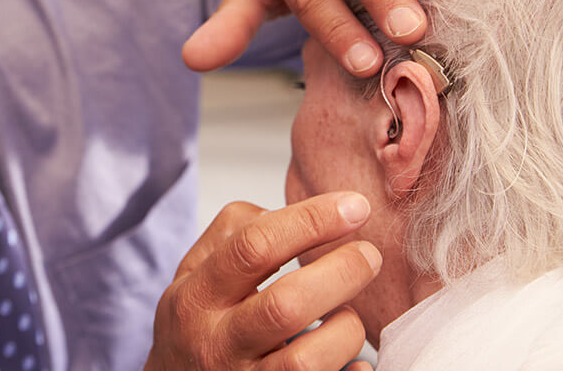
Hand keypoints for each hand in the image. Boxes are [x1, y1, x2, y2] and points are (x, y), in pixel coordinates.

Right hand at [144, 193, 381, 370]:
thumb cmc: (194, 326)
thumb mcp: (193, 274)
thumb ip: (235, 232)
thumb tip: (298, 211)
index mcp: (197, 296)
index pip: (254, 247)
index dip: (310, 221)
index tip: (353, 206)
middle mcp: (216, 342)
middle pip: (286, 304)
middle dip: (341, 273)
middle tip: (369, 256)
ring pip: (308, 360)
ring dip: (345, 329)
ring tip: (348, 315)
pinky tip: (354, 361)